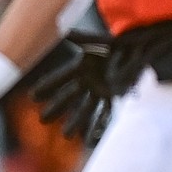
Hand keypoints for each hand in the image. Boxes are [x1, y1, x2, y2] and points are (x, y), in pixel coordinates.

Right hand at [31, 32, 112, 147]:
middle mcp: (87, 79)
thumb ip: (84, 39)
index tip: (34, 96)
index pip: (61, 77)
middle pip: (69, 96)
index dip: (48, 86)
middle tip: (42, 120)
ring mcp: (99, 89)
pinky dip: (98, 125)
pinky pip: (104, 112)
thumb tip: (66, 33)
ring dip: (76, 121)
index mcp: (82, 66)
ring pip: (85, 108)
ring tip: (66, 136)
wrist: (138, 49)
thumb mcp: (100, 41)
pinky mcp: (112, 96)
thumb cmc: (118, 43)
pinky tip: (91, 139)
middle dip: (57, 108)